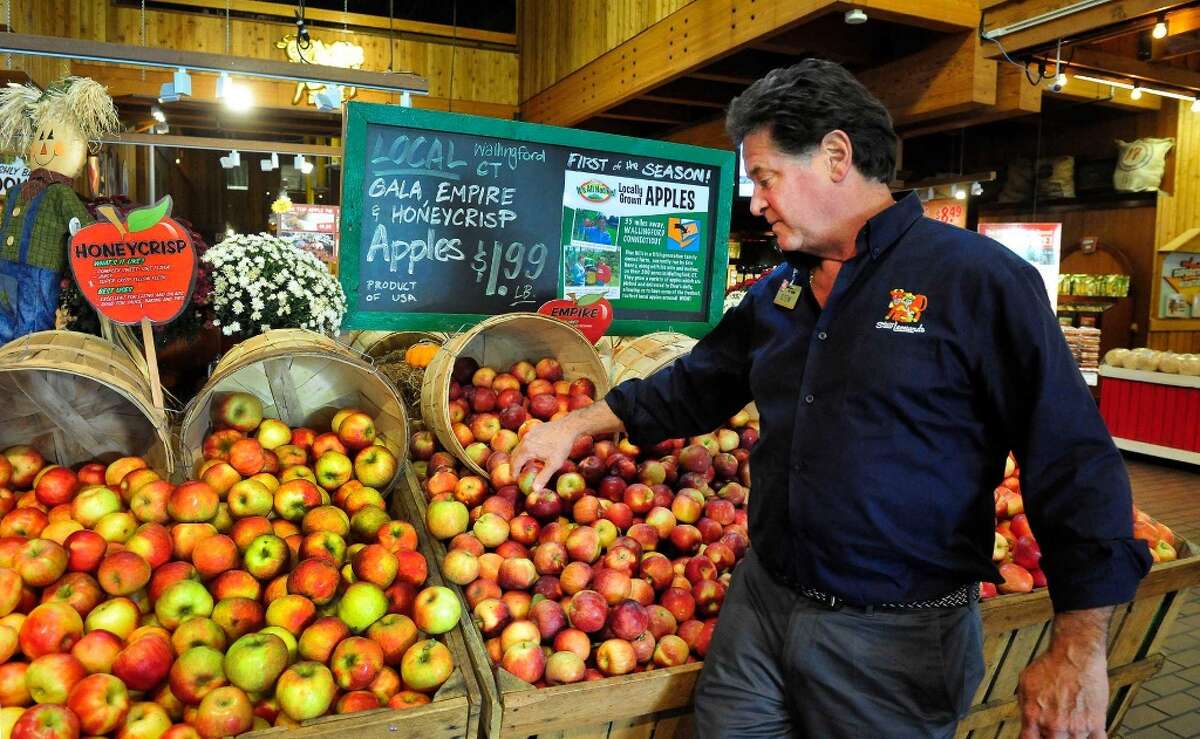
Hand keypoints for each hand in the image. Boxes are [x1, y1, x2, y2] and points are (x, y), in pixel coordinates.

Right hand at [510, 419, 575, 492]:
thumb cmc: (562, 446)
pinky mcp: (534, 430)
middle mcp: (525, 440)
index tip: (515, 479)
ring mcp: (529, 433)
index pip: (515, 463)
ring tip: (523, 466)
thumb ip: (543, 477)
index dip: (513, 473)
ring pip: (519, 448)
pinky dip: (524, 450)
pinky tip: (532, 454)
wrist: (569, 427)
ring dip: (519, 457)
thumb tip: (535, 490)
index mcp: (527, 449)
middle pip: (514, 455)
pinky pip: (525, 442)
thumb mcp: (554, 464)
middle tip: (516, 474)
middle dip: (514, 466)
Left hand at [1018, 609, 1110, 737]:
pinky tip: (1087, 735)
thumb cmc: (1052, 664)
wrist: (1076, 654)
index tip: (1034, 737)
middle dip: (1051, 738)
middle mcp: (1055, 725)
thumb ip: (1025, 706)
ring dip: (1070, 737)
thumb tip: (1027, 719)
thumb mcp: (1025, 683)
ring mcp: (1076, 727)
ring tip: (1068, 726)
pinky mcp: (1096, 724)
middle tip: (1053, 730)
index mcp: (1034, 716)